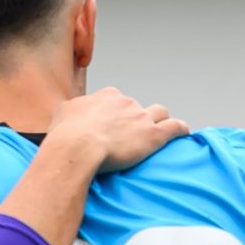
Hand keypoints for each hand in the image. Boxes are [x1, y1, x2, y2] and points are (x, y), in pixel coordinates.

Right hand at [38, 86, 191, 172]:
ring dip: (160, 120)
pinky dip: (180, 129)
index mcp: (106, 96)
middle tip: (128, 137)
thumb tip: (67, 113)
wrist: (77, 147)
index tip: (111, 126)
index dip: (115, 113)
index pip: (116, 100)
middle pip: (136, 108)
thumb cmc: (65, 135)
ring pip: (159, 113)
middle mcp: (126, 102)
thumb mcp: (60, 113)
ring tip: (160, 130)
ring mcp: (141, 118)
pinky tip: (183, 132)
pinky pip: (174, 127)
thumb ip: (69, 110)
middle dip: (135, 119)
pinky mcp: (153, 136)